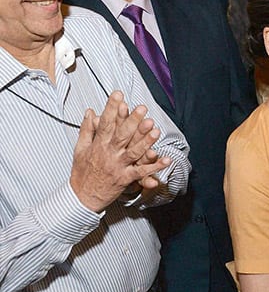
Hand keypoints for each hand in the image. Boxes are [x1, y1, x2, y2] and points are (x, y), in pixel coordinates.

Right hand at [69, 91, 171, 212]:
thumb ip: (86, 129)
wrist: (81, 197)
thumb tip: (90, 111)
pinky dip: (155, 167)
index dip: (111, 108)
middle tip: (142, 108)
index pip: (105, 123)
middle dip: (132, 121)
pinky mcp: (125, 179)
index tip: (118, 94)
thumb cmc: (81, 172)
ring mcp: (117, 166)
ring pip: (133, 151)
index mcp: (97, 145)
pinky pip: (142, 172)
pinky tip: (167, 159)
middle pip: (122, 135)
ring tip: (155, 129)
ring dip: (145, 141)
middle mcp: (108, 154)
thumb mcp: (79, 149)